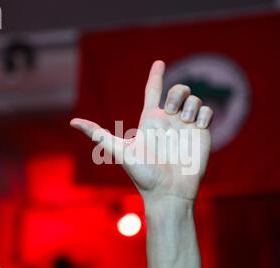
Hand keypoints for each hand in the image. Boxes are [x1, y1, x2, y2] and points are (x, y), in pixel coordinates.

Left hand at [70, 60, 213, 203]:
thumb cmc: (143, 175)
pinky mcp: (201, 134)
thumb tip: (72, 122)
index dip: (156, 75)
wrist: (168, 193)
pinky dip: (204, 114)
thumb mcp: (119, 151)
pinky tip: (197, 126)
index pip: (153, 91)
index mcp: (151, 120)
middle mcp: (169, 121)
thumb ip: (98, 134)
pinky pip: (207, 112)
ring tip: (185, 123)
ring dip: (190, 105)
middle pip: (177, 90)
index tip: (158, 62)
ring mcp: (186, 127)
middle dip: (177, 91)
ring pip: (193, 98)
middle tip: (172, 110)